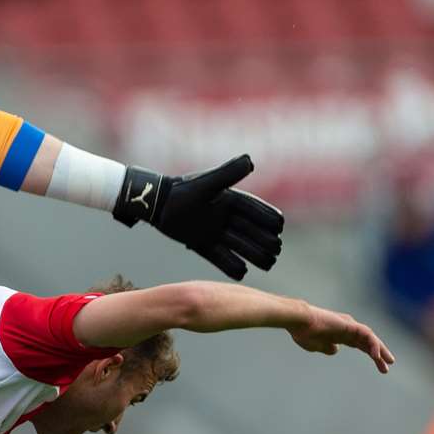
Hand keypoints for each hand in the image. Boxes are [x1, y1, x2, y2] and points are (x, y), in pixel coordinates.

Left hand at [112, 155, 283, 280]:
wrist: (154, 204)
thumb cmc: (180, 191)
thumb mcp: (205, 184)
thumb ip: (227, 174)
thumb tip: (250, 161)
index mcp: (229, 200)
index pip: (255, 211)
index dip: (268, 218)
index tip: (279, 227)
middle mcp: (224, 216)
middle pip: (251, 231)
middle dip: (265, 241)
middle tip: (275, 250)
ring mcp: (213, 231)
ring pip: (239, 245)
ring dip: (254, 254)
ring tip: (268, 264)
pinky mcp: (201, 243)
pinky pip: (219, 257)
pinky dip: (230, 265)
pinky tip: (242, 272)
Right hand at [288, 306, 395, 373]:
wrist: (298, 321)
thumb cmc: (303, 332)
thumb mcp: (315, 345)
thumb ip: (326, 348)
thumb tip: (336, 350)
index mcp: (339, 334)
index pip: (359, 344)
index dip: (369, 353)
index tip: (378, 364)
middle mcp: (347, 329)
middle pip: (367, 342)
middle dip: (378, 354)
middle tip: (387, 366)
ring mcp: (349, 326)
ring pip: (370, 338)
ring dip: (380, 350)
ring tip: (389, 362)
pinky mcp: (350, 325)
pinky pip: (367, 335)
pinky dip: (373, 345)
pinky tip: (376, 356)